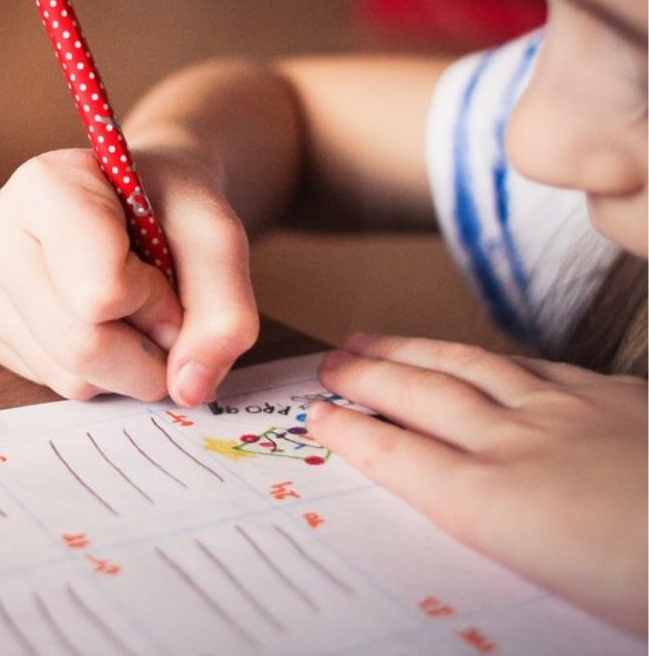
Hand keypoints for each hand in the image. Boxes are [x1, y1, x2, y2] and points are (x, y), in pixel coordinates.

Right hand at [0, 146, 258, 405]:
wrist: (138, 198)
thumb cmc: (171, 206)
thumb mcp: (218, 238)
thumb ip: (224, 311)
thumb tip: (188, 388)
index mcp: (43, 186)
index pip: (100, 292)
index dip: (155, 301)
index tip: (166, 272)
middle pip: (80, 345)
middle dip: (146, 351)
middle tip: (164, 313)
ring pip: (68, 376)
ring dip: (125, 365)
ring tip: (130, 310)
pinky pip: (53, 384)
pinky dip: (98, 372)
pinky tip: (100, 322)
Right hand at [307, 333, 647, 635]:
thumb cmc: (645, 583)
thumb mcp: (556, 594)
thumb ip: (497, 540)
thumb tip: (459, 518)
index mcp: (496, 505)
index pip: (400, 457)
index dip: (352, 432)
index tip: (316, 415)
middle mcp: (519, 446)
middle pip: (423, 397)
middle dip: (368, 376)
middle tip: (330, 361)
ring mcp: (569, 412)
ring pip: (470, 367)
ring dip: (414, 351)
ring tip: (376, 339)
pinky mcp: (616, 398)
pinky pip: (535, 365)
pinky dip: (492, 357)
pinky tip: (483, 356)